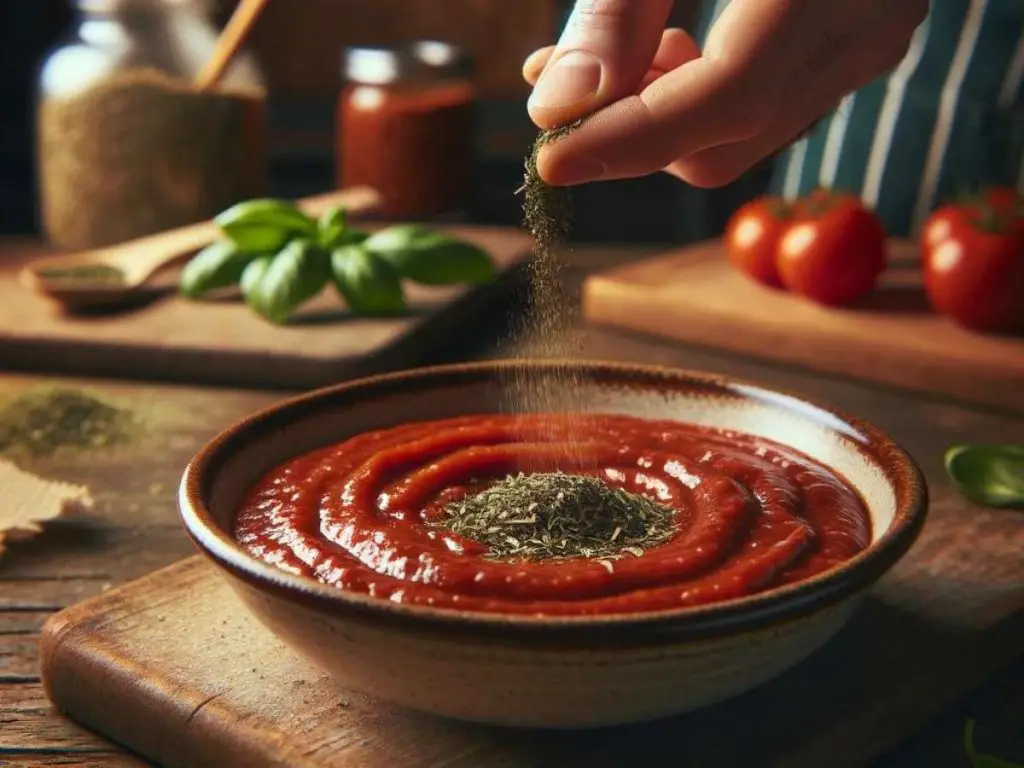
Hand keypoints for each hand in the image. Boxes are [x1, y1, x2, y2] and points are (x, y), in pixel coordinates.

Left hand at [523, 0, 927, 187]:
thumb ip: (617, 7)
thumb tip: (558, 109)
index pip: (727, 98)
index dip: (631, 140)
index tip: (550, 160)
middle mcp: (866, 24)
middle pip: (728, 139)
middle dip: (633, 133)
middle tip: (561, 90)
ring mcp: (867, 42)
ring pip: (743, 136)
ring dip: (660, 118)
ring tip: (609, 57)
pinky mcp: (853, 47)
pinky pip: (764, 108)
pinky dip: (699, 100)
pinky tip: (666, 46)